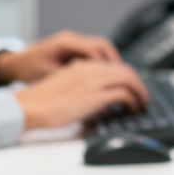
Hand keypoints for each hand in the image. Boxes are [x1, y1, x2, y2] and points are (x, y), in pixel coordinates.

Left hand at [0, 30, 121, 83]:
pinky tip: (105, 79)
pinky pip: (92, 54)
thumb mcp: (49, 76)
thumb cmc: (27, 69)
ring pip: (100, 50)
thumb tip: (92, 86)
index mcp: (66, 43)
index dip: (111, 65)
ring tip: (119, 82)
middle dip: (117, 64)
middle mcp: (70, 39)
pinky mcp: (71, 50)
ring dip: (111, 65)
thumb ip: (72, 79)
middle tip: (127, 81)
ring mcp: (71, 43)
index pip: (97, 49)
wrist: (13, 65)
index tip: (119, 80)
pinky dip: (101, 65)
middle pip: (103, 46)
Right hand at [14, 60, 148, 129]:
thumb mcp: (64, 86)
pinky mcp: (96, 96)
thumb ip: (80, 86)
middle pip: (124, 69)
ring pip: (128, 78)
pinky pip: (124, 93)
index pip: (112, 66)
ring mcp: (94, 81)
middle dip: (138, 82)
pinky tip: (133, 108)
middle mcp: (90, 70)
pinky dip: (133, 100)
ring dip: (139, 90)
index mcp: (82, 66)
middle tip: (142, 95)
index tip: (131, 87)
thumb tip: (94, 98)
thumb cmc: (41, 102)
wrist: (31, 106)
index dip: (126, 76)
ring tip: (142, 102)